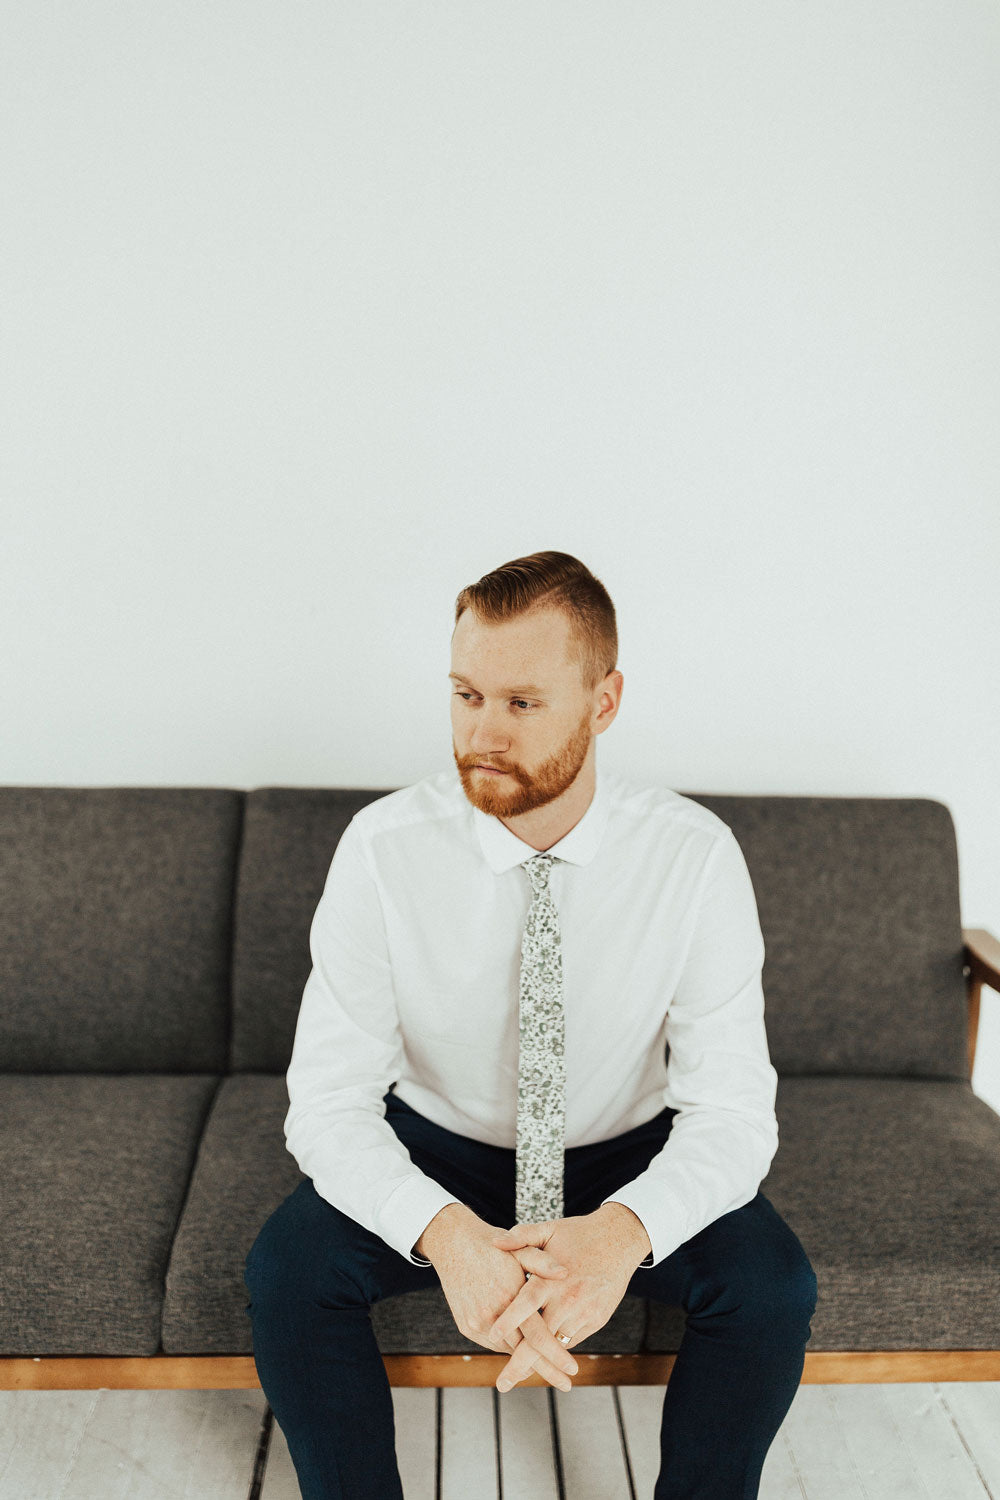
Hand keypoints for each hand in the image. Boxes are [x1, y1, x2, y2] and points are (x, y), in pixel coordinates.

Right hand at [425, 1207, 581, 1392]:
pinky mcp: (467, 1326)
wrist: (453, 1244)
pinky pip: (493, 1344)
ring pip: (508, 1350)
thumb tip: (566, 1273)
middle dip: (546, 1369)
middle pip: (523, 1352)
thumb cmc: (493, 1246)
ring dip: (527, 1360)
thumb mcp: (520, 1248)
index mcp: (509, 1297)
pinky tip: (524, 1348)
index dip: (556, 1355)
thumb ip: (543, 1262)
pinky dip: (509, 1347)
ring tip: (550, 1369)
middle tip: (566, 1385)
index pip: (538, 1336)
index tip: (573, 1371)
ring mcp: (477, 1323)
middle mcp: (492, 1315)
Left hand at [486, 1211, 641, 1391]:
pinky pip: (572, 1339)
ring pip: (557, 1345)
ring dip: (539, 1361)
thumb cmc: (580, 1234)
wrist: (620, 1240)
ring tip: (517, 1376)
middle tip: (502, 1384)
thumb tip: (495, 1242)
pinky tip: (542, 1356)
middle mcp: (568, 1300)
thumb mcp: (549, 1230)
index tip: (492, 1336)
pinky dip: (557, 1348)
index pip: (526, 1304)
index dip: (509, 1321)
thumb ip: (521, 1237)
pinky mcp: (597, 1320)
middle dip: (520, 1364)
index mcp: (552, 1279)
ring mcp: (584, 1313)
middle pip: (540, 1338)